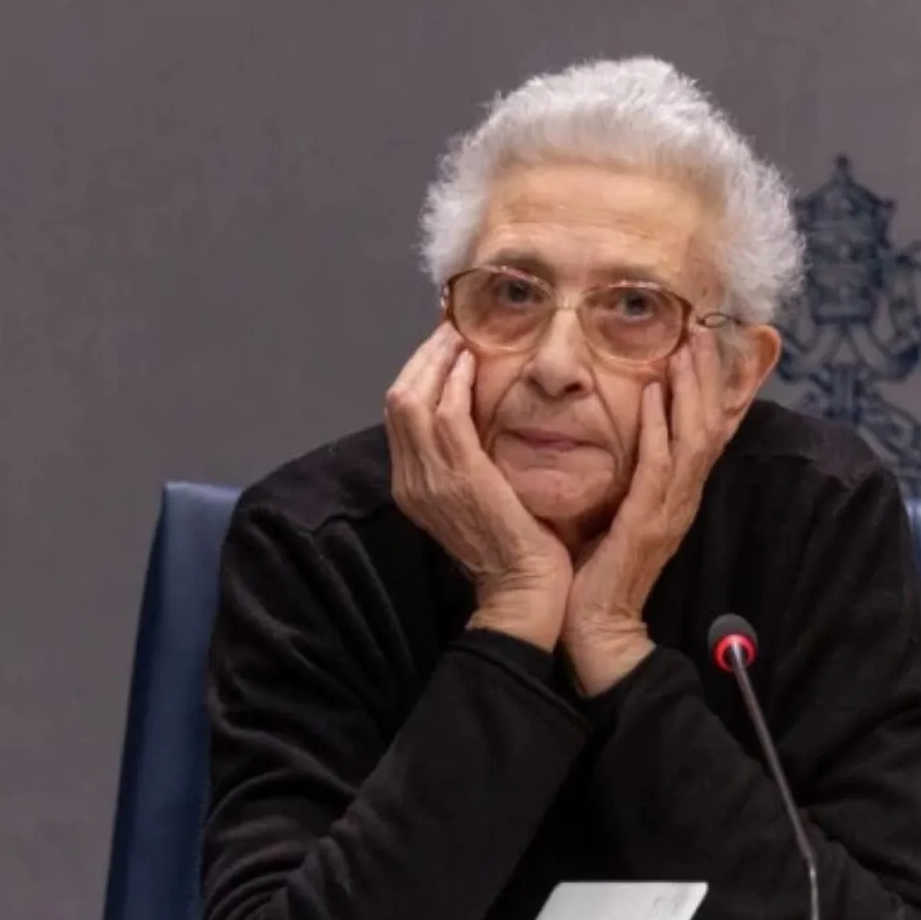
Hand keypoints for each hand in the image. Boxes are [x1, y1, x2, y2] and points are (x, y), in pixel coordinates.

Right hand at [384, 325, 570, 649]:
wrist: (523, 591)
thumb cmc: (512, 547)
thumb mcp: (476, 500)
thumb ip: (466, 462)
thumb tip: (479, 419)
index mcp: (411, 486)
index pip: (400, 415)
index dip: (418, 374)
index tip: (444, 346)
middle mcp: (409, 479)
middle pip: (397, 399)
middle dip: (421, 358)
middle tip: (449, 328)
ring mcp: (428, 478)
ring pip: (413, 398)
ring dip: (436, 359)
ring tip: (459, 335)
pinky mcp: (457, 475)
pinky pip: (445, 413)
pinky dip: (453, 381)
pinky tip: (472, 361)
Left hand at [564, 328, 737, 694]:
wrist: (595, 626)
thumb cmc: (597, 567)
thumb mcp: (616, 507)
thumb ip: (625, 473)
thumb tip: (616, 433)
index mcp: (673, 491)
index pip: (702, 428)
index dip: (710, 385)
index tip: (704, 340)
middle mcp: (681, 495)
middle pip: (709, 423)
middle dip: (707, 374)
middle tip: (701, 327)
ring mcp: (670, 509)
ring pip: (694, 438)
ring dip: (692, 390)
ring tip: (688, 347)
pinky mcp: (648, 524)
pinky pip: (661, 470)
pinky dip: (661, 431)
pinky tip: (657, 398)